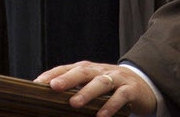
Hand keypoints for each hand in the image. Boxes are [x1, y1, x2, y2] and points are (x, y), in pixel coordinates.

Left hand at [34, 61, 155, 116]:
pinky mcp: (130, 89)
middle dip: (67, 79)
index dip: (53, 74)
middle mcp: (100, 70)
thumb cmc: (110, 86)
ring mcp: (116, 78)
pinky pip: (120, 96)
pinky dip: (110, 106)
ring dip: (87, 93)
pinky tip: (101, 116)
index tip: (38, 82)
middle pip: (82, 71)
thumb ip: (76, 89)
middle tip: (53, 87)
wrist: (142, 84)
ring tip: (74, 103)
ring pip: (100, 83)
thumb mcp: (92, 83)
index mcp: (88, 68)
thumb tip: (51, 100)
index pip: (67, 68)